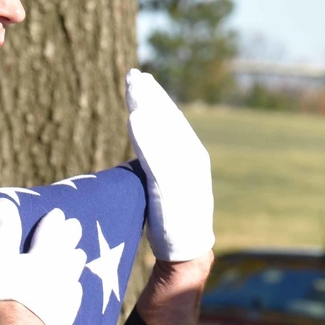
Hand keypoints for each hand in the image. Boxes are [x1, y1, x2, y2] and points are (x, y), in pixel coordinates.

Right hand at [0, 201, 86, 324]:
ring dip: (76, 260)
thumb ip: (4, 232)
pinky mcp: (68, 314)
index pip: (50, 232)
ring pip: (75, 271)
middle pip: (68, 249)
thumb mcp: (0, 261)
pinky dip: (74, 287)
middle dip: (70, 236)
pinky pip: (75, 295)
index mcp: (43, 256)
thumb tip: (2, 202)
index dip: (53, 221)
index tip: (58, 214)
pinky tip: (75, 289)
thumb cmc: (8, 298)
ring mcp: (66, 294)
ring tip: (78, 254)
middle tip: (75, 226)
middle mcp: (60, 271)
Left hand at [126, 68, 214, 261]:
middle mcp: (192, 158)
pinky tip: (133, 120)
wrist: (185, 250)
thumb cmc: (168, 218)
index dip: (154, 98)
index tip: (137, 79)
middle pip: (168, 119)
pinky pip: (157, 158)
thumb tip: (140, 142)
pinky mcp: (173, 189)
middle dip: (150, 96)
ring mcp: (185, 173)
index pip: (170, 119)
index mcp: (190, 154)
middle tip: (132, 74)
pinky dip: (145, 138)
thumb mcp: (163, 181)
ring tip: (132, 89)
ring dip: (147, 109)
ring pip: (163, 133)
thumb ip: (157, 160)